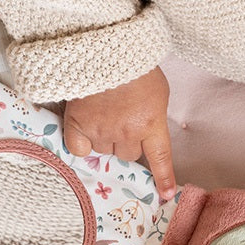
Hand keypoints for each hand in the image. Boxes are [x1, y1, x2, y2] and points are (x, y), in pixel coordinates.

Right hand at [63, 66, 176, 198]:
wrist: (103, 49)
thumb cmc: (134, 65)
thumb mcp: (157, 90)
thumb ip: (153, 115)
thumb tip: (147, 131)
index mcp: (151, 122)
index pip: (160, 158)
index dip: (163, 178)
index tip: (166, 195)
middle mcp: (127, 132)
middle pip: (128, 155)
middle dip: (126, 143)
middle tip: (121, 121)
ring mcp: (101, 131)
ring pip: (104, 151)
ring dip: (105, 139)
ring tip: (102, 115)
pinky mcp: (77, 125)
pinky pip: (79, 149)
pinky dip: (82, 142)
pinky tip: (84, 127)